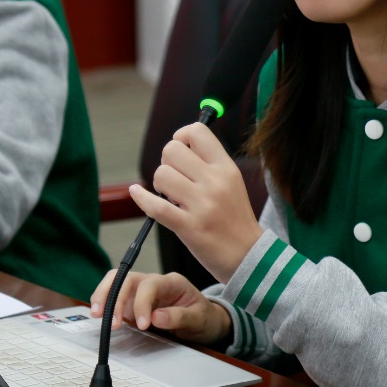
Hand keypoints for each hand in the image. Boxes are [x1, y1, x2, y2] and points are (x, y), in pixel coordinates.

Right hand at [89, 270, 231, 345]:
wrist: (204, 321)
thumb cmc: (202, 317)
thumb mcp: (199, 319)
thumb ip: (179, 317)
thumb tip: (156, 317)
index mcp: (172, 282)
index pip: (150, 285)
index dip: (142, 304)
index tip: (143, 325)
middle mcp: (153, 283)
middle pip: (127, 278)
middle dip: (114, 297)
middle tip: (110, 321)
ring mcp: (140, 292)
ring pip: (116, 283)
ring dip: (103, 297)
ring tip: (96, 316)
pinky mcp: (132, 303)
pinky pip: (114, 298)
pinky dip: (104, 305)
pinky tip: (100, 317)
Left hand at [129, 122, 263, 281]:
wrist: (248, 255)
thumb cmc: (235, 218)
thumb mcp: (232, 182)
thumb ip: (209, 163)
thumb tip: (178, 145)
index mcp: (226, 168)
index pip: (197, 131)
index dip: (181, 136)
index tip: (182, 151)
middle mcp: (215, 182)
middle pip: (172, 150)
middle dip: (167, 162)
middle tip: (176, 178)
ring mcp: (202, 205)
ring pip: (161, 175)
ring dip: (160, 185)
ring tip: (171, 196)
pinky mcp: (189, 227)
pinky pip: (155, 206)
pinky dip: (141, 198)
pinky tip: (137, 194)